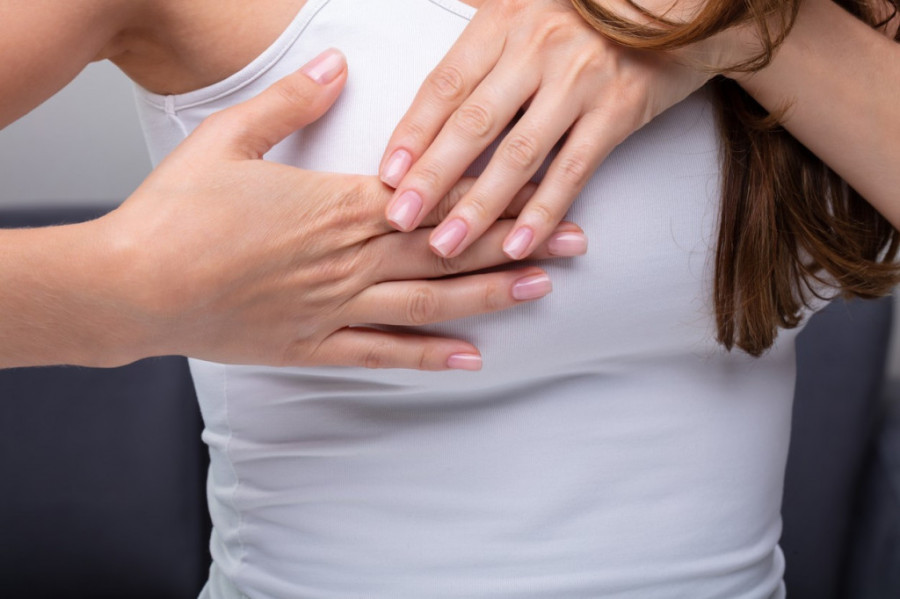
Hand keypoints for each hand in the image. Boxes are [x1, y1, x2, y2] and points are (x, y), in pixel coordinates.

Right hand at [96, 49, 584, 370]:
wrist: (130, 284)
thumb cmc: (175, 212)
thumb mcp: (230, 138)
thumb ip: (293, 100)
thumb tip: (341, 63)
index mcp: (336, 204)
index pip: (434, 196)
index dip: (493, 194)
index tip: (541, 189)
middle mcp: (348, 258)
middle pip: (449, 249)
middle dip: (518, 244)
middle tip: (576, 243)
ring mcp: (333, 307)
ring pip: (429, 302)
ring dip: (491, 295)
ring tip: (543, 290)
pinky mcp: (311, 346)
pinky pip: (381, 354)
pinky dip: (429, 357)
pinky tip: (472, 358)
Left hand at [379, 0, 712, 258]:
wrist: (680, 0)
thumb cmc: (588, 10)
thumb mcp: (525, 4)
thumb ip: (479, 37)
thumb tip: (431, 72)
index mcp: (503, 22)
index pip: (444, 86)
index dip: (412, 134)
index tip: (386, 176)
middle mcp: (536, 49)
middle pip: (472, 123)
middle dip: (431, 178)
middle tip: (399, 220)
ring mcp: (580, 81)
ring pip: (519, 154)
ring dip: (479, 206)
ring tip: (446, 246)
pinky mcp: (619, 109)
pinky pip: (574, 168)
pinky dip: (544, 210)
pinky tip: (518, 244)